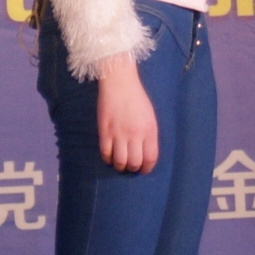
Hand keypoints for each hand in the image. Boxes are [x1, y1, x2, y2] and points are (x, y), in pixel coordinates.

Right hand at [94, 55, 159, 173]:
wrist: (120, 84)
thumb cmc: (137, 99)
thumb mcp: (150, 117)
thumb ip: (149, 135)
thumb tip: (146, 154)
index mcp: (150, 130)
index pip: (150, 158)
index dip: (146, 168)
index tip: (143, 170)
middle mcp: (135, 134)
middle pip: (134, 162)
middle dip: (133, 169)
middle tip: (130, 167)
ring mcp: (119, 133)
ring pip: (120, 161)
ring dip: (120, 166)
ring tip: (120, 164)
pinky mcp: (104, 131)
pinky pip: (105, 153)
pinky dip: (108, 159)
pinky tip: (110, 156)